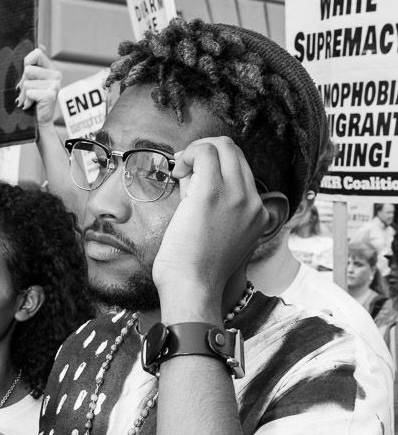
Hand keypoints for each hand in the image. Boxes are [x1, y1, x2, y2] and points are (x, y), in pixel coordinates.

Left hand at [16, 45, 61, 127]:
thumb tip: (41, 45)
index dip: (27, 61)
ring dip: (23, 94)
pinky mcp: (50, 94)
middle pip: (28, 69)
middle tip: (27, 93)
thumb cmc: (34, 102)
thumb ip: (35, 65)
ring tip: (28, 101)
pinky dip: (26, 101)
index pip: (37, 52)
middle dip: (22, 82)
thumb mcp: (34, 81)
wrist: (40, 123)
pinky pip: (29, 92)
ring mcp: (54, 85)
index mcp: (51, 69)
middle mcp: (56, 75)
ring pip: (27, 81)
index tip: (27, 75)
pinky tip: (31, 105)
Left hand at [153, 137, 268, 306]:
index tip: (194, 176)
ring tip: (181, 171)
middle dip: (206, 152)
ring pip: (224, 146)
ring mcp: (236, 196)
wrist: (192, 288)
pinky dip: (189, 153)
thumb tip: (193, 172)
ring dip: (197, 150)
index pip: (242, 170)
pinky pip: (206, 152)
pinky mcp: (212, 193)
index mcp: (257, 214)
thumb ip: (212, 201)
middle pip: (236, 152)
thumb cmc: (195, 270)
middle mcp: (253, 203)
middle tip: (185, 169)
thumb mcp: (216, 232)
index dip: (216, 166)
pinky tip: (177, 170)